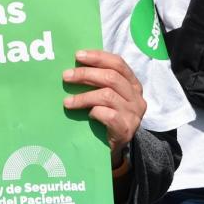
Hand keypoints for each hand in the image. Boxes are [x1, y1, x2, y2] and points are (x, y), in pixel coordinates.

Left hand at [62, 50, 145, 167]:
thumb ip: (98, 80)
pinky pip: (109, 115)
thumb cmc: (106, 116)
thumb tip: (75, 64)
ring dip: (84, 96)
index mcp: (133, 83)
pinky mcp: (126, 129)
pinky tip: (87, 115)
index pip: (118, 63)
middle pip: (111, 77)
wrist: (113, 148)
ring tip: (67, 102)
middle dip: (86, 74)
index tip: (78, 55)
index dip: (98, 57)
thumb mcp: (106, 95)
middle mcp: (137, 97)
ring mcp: (134, 113)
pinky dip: (94, 112)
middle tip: (66, 76)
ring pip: (107, 95)